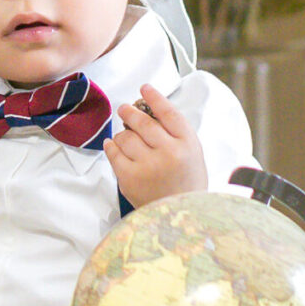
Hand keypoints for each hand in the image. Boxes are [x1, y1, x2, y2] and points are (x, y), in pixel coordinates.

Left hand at [105, 83, 207, 207]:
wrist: (181, 216)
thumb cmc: (186, 183)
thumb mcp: (192, 154)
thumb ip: (174, 133)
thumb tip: (149, 109)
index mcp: (188, 144)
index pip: (168, 112)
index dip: (154, 97)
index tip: (145, 88)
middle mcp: (169, 153)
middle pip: (143, 121)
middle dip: (129, 111)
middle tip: (125, 109)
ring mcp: (148, 166)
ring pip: (125, 136)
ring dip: (123, 133)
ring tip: (126, 137)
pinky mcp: (131, 178)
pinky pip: (114, 153)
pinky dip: (112, 146)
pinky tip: (114, 145)